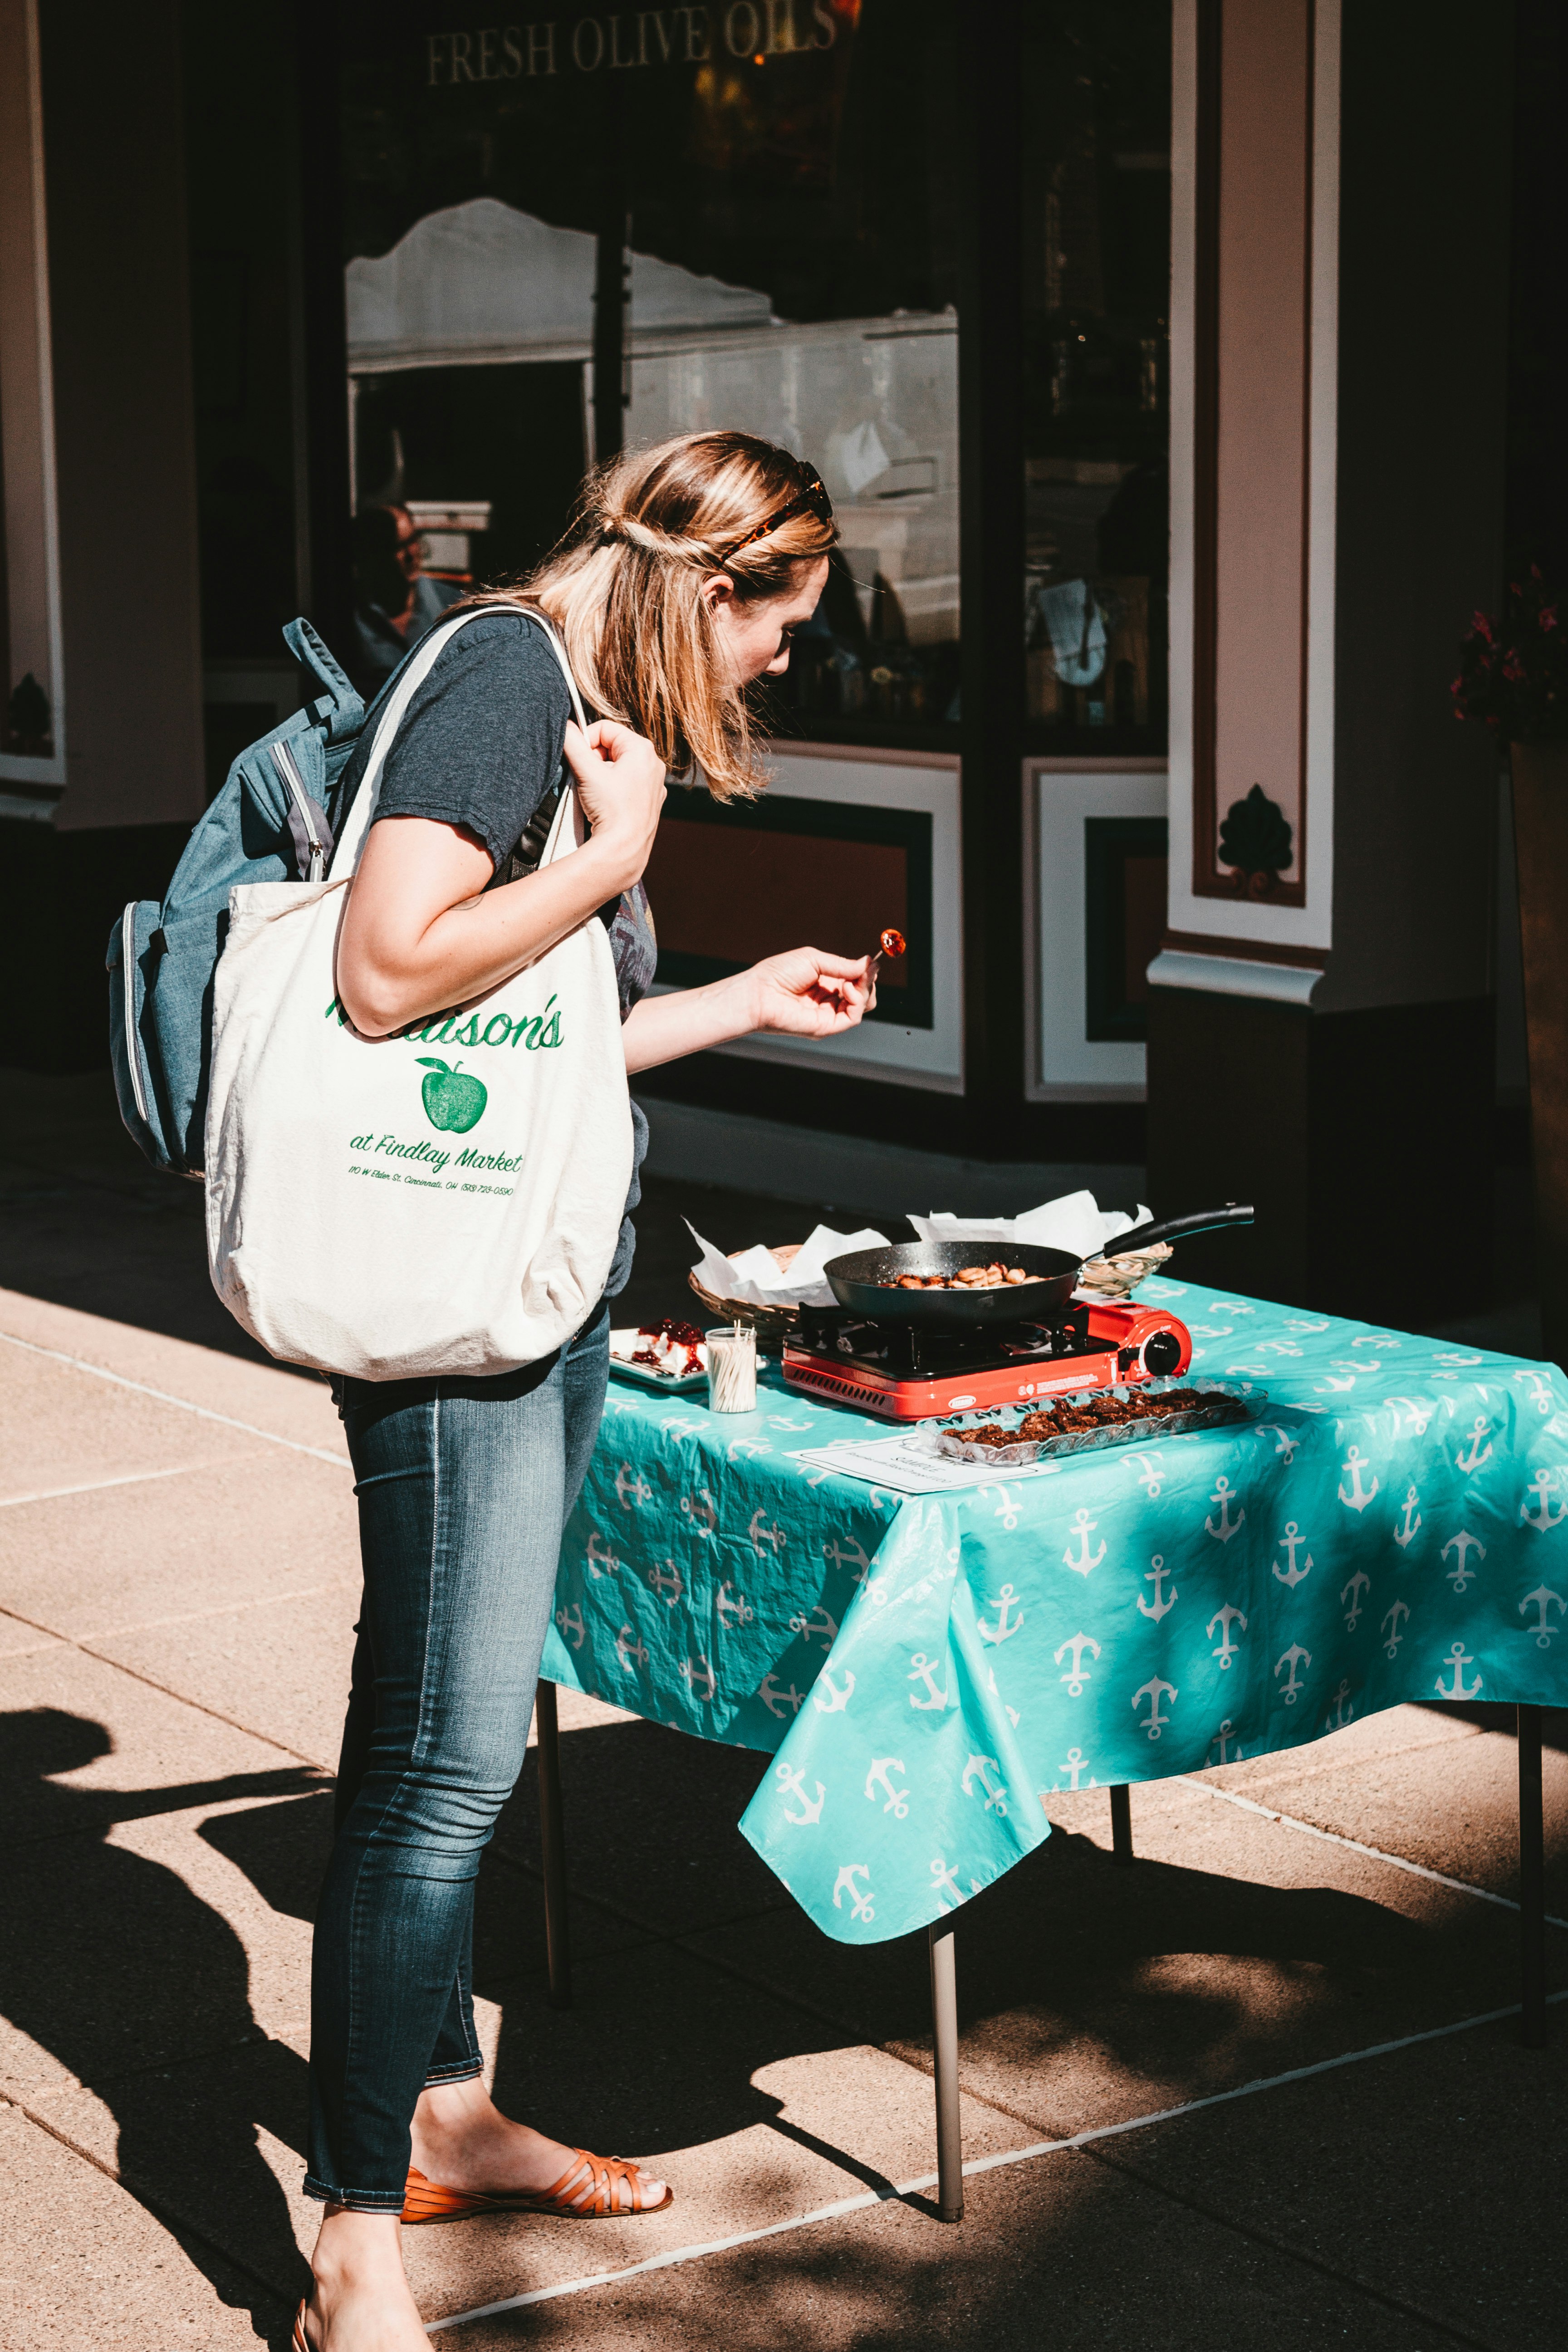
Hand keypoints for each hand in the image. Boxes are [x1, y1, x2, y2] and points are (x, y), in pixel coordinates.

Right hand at [562, 719, 665, 892]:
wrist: (624, 848)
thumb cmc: (611, 810)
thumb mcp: (586, 771)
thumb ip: (573, 743)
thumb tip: (565, 727)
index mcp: (642, 749)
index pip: (604, 729)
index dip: (586, 741)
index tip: (578, 757)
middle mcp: (652, 764)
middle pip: (611, 748)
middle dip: (594, 760)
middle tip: (586, 777)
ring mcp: (652, 784)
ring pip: (617, 767)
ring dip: (601, 775)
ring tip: (595, 792)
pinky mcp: (648, 801)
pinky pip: (625, 785)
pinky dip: (612, 790)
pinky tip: (606, 803)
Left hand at [746, 948, 874, 1038]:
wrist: (760, 993)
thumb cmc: (779, 973)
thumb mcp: (814, 960)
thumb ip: (842, 964)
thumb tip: (869, 964)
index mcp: (826, 982)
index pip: (855, 980)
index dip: (865, 972)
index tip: (872, 962)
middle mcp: (829, 999)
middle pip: (863, 995)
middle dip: (868, 982)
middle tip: (865, 971)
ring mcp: (828, 1014)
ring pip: (862, 1006)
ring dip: (864, 990)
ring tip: (851, 982)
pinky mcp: (826, 1027)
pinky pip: (853, 1018)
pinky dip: (857, 1002)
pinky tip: (847, 989)